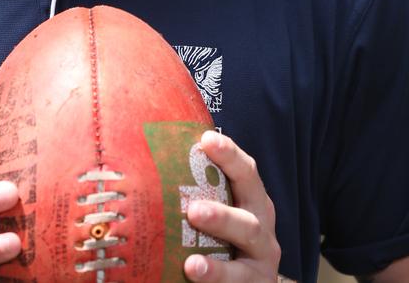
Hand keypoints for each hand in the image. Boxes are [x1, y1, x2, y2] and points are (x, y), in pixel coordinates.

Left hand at [183, 131, 280, 281]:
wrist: (240, 279)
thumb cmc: (220, 237)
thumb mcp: (215, 208)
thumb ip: (193, 189)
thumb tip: (146, 162)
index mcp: (251, 199)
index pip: (245, 171)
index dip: (229, 154)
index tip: (206, 140)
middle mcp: (262, 223)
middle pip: (251, 210)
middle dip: (223, 211)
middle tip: (193, 210)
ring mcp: (262, 257)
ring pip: (246, 244)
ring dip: (219, 254)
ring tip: (191, 261)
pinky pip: (238, 281)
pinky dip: (216, 276)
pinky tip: (192, 271)